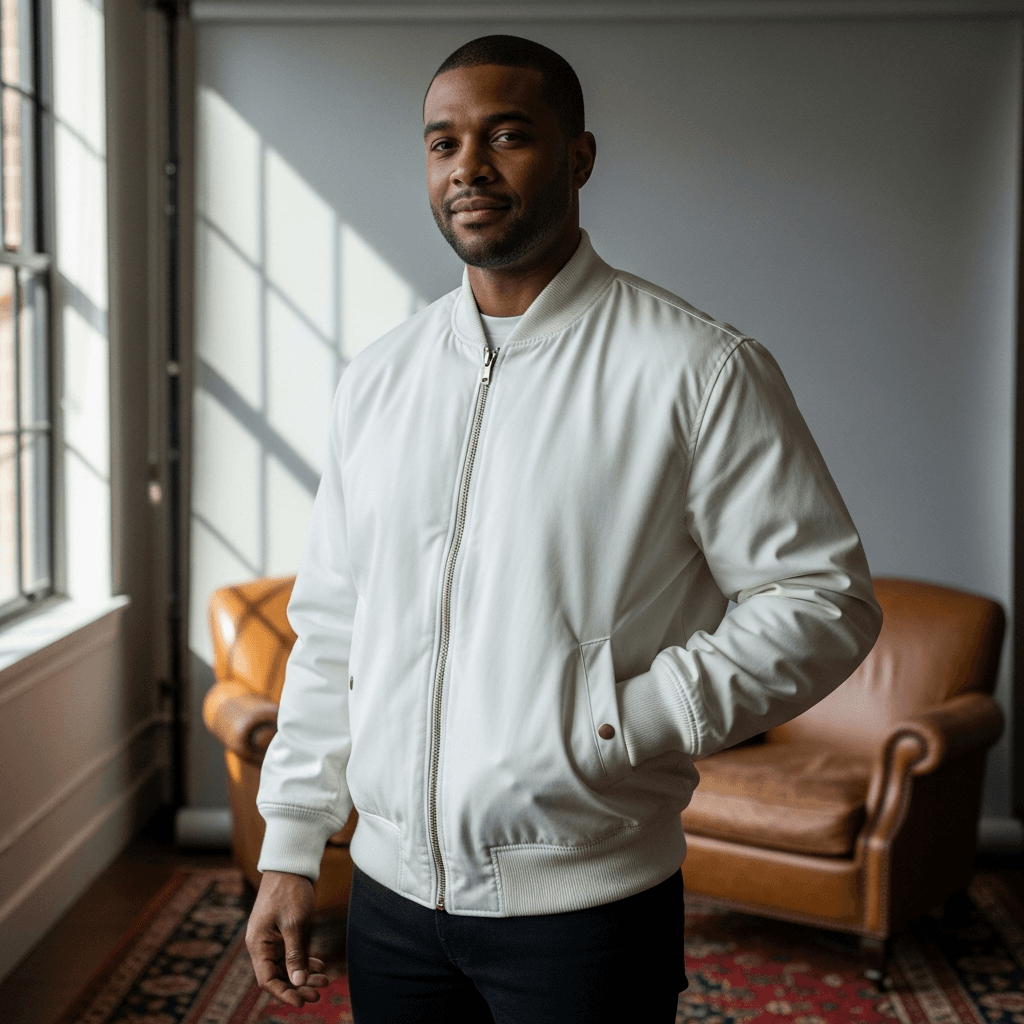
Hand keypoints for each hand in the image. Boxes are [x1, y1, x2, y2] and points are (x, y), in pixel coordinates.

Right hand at [245, 870, 329, 1006]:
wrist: (291, 865)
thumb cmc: (289, 891)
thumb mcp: (295, 923)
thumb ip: (295, 953)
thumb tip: (297, 982)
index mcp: (258, 944)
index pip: (267, 979)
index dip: (283, 993)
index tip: (301, 1002)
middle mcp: (263, 945)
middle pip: (278, 975)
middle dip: (298, 986)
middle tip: (319, 994)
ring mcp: (273, 939)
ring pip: (287, 966)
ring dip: (304, 975)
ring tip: (324, 981)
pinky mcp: (284, 932)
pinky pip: (293, 954)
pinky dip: (305, 962)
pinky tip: (319, 967)